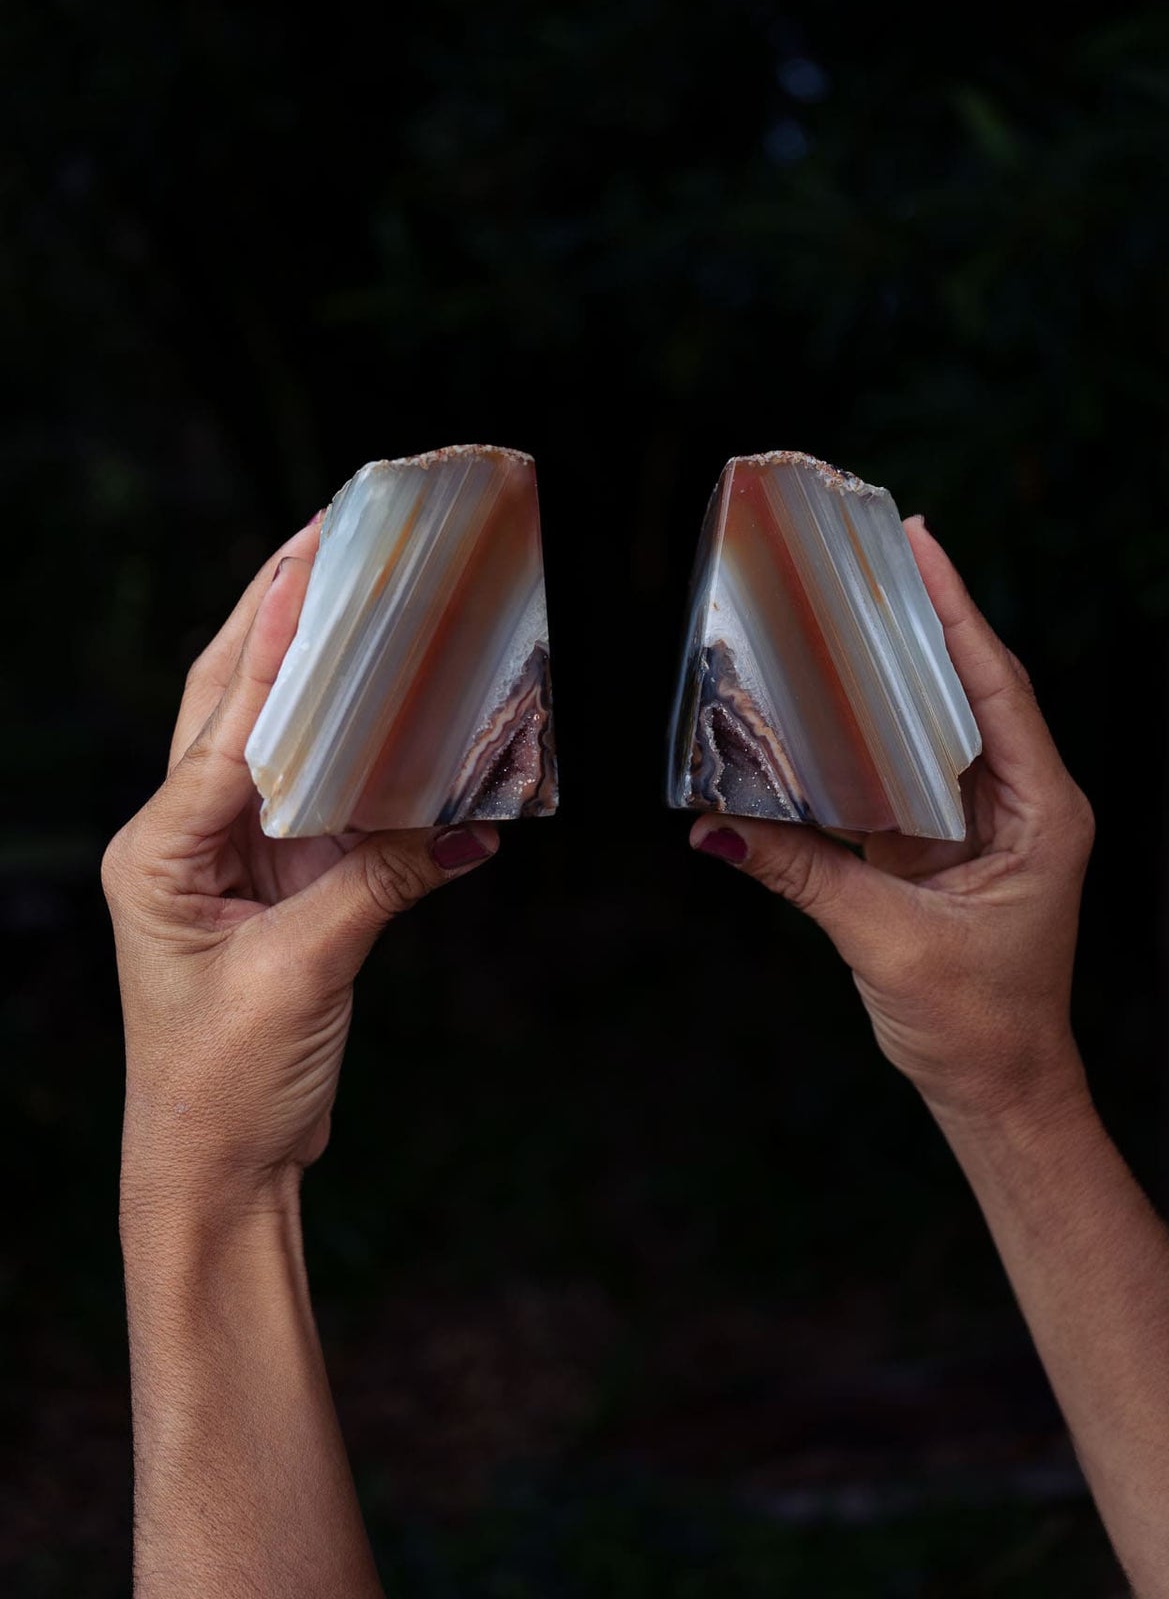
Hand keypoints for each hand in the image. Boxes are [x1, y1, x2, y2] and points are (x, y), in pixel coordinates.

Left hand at [102, 518, 498, 1220]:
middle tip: (325, 533)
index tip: (313, 559)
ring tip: (359, 595)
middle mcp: (185, 840)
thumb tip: (472, 829)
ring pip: (276, 742)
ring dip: (316, 674)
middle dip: (274, 615)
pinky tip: (417, 732)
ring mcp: (232, 862)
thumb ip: (379, 883)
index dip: (278, 643)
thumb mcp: (302, 973)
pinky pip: (329, 804)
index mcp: (159, 850)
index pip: (228, 724)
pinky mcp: (282, 889)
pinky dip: (372, 765)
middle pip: (232, 702)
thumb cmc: (225, 1084)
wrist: (219, 1171)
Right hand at [690, 517, 1094, 1125]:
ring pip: (937, 725)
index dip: (957, 612)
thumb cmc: (974, 1025)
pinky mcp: (944, 847)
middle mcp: (1022, 804)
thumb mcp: (886, 942)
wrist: (998, 1091)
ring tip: (848, 606)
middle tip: (876, 548)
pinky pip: (905, 772)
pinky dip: (868, 738)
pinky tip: (826, 703)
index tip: (921, 544)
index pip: (998, 688)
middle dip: (925, 619)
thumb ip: (801, 873)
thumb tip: (713, 824)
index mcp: (1041, 813)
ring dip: (896, 673)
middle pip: (970, 689)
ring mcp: (984, 823)